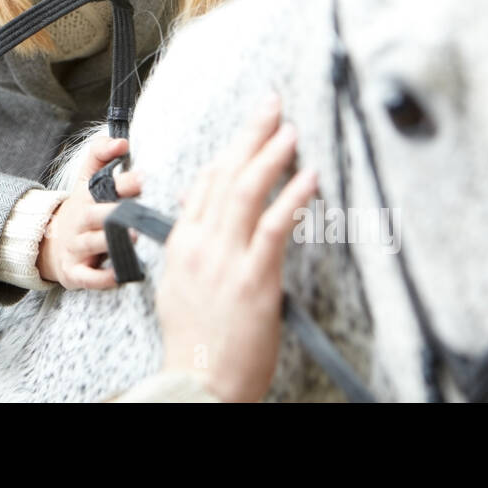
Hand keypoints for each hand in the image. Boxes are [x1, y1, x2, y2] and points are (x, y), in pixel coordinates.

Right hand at [36, 133, 141, 289]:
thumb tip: (121, 141)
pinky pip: (87, 277)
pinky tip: (120, 276)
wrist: (49, 244)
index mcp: (86, 196)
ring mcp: (76, 247)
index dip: (121, 180)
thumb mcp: (85, 179)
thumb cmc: (81, 209)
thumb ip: (100, 155)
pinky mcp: (74, 272)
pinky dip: (102, 278)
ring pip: (92, 244)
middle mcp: (80, 220)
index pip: (99, 184)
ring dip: (111, 241)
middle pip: (95, 214)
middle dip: (116, 212)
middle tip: (140, 210)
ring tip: (134, 237)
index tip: (143, 176)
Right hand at [156, 95, 317, 401]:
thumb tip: (203, 222)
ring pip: (246, 192)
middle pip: (226, 174)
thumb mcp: (179, 288)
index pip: (205, 184)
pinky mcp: (253, 279)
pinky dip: (291, 198)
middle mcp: (201, 244)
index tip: (252, 133)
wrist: (198, 383)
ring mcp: (226, 260)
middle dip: (251, 134)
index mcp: (182, 245)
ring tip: (291, 131)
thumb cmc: (195, 343)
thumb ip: (193, 250)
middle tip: (272, 105)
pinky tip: (308, 178)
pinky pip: (272, 228)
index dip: (232, 153)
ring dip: (271, 155)